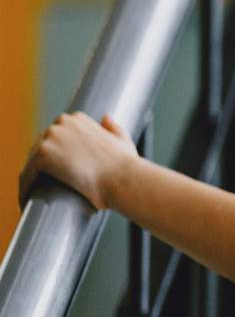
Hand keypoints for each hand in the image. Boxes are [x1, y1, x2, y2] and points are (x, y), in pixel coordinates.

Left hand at [18, 111, 139, 212]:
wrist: (123, 180)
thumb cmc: (126, 166)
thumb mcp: (123, 140)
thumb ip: (113, 128)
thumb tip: (106, 118)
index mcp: (78, 118)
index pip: (56, 135)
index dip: (57, 153)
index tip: (59, 169)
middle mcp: (62, 122)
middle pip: (42, 145)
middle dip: (43, 164)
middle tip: (48, 184)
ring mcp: (51, 137)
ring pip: (33, 160)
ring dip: (33, 176)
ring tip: (38, 194)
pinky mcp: (43, 154)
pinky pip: (28, 173)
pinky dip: (26, 186)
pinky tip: (28, 198)